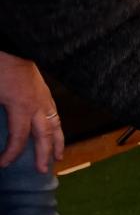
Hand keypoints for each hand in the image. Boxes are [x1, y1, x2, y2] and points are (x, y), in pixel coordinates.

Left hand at [0, 52, 63, 172]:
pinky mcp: (45, 91)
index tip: (3, 164)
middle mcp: (37, 106)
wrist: (11, 44)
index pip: (19, 138)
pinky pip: (55, 114)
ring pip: (55, 125)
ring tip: (60, 155)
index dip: (12, 154)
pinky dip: (57, 126)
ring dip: (58, 142)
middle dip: (45, 154)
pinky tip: (56, 130)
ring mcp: (44, 98)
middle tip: (44, 170)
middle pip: (45, 136)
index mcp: (21, 106)